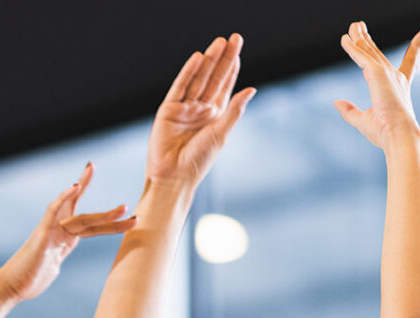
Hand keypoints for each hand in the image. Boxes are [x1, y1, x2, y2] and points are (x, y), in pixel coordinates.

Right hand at [0, 164, 136, 301]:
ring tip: (123, 209)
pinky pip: (53, 210)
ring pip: (80, 217)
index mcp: (66, 240)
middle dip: (111, 216)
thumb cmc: (29, 279)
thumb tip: (57, 262)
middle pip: (90, 220)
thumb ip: (57, 260)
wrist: (11, 286)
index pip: (89, 225)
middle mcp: (60, 231)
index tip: (122, 210)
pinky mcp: (42, 233)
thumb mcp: (51, 269)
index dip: (106, 218)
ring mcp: (52, 231)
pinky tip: (75, 186)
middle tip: (129, 208)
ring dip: (103, 215)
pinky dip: (64, 197)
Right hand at [145, 34, 255, 186]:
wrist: (174, 177)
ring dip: (208, 61)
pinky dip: (188, 72)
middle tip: (233, 38)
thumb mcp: (221, 133)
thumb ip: (234, 111)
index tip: (238, 50)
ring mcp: (183, 109)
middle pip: (213, 79)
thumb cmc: (199, 161)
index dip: (231, 69)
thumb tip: (251, 89)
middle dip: (222, 59)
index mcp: (213, 116)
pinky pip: (179, 87)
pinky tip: (198, 58)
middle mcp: (199, 110)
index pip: (224, 87)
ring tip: (219, 43)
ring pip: (198, 80)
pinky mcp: (168, 110)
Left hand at [335, 21, 419, 149]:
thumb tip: (337, 102)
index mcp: (397, 88)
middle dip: (368, 39)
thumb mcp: (363, 121)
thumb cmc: (385, 133)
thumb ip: (350, 111)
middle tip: (360, 26)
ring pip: (368, 51)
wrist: (397, 134)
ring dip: (359, 38)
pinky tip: (345, 40)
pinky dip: (352, 48)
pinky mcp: (377, 74)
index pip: (408, 64)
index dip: (417, 48)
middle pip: (377, 54)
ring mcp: (387, 74)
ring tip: (353, 26)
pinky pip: (361, 57)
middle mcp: (395, 77)